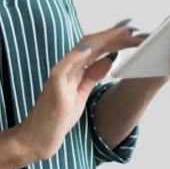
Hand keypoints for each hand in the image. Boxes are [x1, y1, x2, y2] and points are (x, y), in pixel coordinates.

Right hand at [15, 24, 145, 161]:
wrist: (38, 138)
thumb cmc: (56, 117)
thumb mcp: (81, 94)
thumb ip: (91, 76)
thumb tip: (108, 59)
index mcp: (73, 70)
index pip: (94, 48)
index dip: (111, 39)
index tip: (129, 34)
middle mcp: (66, 68)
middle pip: (90, 45)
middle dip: (112, 37)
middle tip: (131, 30)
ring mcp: (59, 76)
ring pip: (80, 51)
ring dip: (101, 40)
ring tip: (119, 33)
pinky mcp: (55, 88)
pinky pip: (63, 68)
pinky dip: (76, 56)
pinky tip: (90, 49)